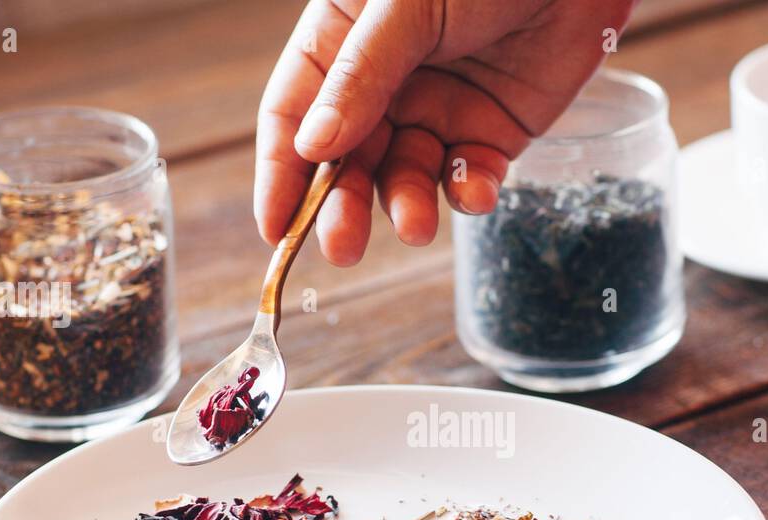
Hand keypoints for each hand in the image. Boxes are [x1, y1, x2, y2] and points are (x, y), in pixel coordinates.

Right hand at [255, 0, 634, 264]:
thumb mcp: (407, 4)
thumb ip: (361, 75)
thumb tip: (311, 147)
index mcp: (342, 38)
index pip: (293, 113)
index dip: (280, 172)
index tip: (276, 228)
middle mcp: (383, 82)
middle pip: (346, 159)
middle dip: (342, 206)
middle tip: (342, 247)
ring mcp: (437, 109)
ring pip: (404, 177)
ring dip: (405, 206)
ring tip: (415, 227)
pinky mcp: (491, 132)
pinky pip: (467, 177)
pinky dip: (468, 193)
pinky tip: (474, 190)